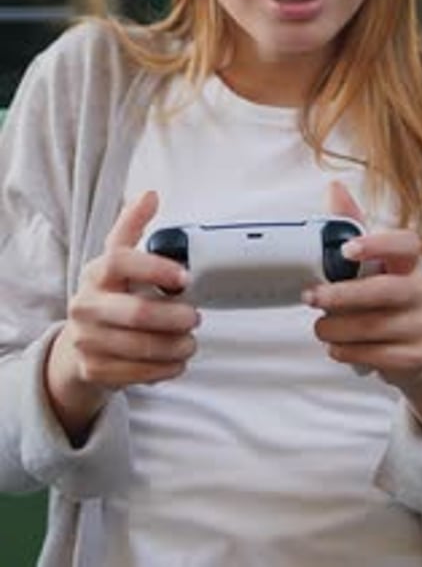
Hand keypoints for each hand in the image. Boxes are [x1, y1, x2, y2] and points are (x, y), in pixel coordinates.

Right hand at [45, 191, 198, 440]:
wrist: (79, 345)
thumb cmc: (109, 295)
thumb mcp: (117, 259)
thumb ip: (132, 227)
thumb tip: (150, 194)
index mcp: (96, 273)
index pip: (120, 260)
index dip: (155, 267)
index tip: (186, 277)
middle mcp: (85, 306)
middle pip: (136, 313)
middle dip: (174, 317)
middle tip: (195, 317)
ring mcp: (86, 340)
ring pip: (140, 347)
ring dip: (175, 347)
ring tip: (190, 342)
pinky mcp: (93, 370)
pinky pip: (136, 374)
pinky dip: (164, 369)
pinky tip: (176, 362)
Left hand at [303, 182, 421, 461]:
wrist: (415, 351)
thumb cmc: (382, 301)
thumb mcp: (369, 266)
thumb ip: (351, 229)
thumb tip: (334, 187)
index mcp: (408, 263)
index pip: (406, 244)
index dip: (377, 244)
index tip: (347, 250)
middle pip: (384, 291)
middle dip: (341, 296)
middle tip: (310, 297)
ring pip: (374, 327)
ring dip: (336, 329)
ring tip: (320, 328)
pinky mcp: (417, 356)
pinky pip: (377, 355)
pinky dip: (348, 352)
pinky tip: (337, 348)